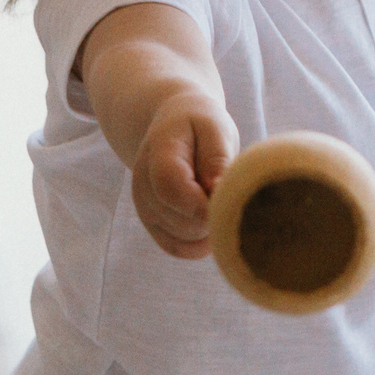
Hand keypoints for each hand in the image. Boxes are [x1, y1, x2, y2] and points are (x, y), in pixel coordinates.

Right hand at [132, 97, 237, 258]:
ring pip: (183, 239)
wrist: (172, 125)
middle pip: (182, 220)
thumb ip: (216, 158)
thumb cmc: (200, 125)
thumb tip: (217, 192)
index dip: (204, 204)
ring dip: (210, 229)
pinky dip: (200, 243)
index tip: (230, 197)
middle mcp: (143, 184)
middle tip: (231, 193)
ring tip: (221, 200)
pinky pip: (177, 248)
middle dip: (214, 215)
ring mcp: (144, 207)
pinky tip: (213, 222)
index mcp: (158, 153)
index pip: (172, 189)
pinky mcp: (152, 224)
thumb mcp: (215, 128)